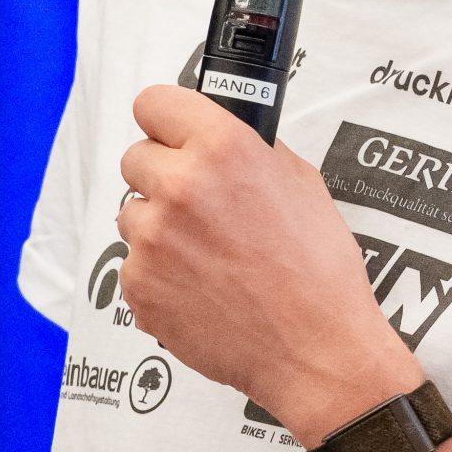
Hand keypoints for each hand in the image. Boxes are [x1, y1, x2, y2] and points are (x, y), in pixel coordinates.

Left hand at [115, 86, 421, 442]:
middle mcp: (180, 187)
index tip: (172, 134)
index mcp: (223, 149)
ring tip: (208, 254)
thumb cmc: (318, 271)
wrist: (313, 349)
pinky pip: (134, 264)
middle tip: (199, 204)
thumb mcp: (302, 183)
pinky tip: (201, 287)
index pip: (154, 103)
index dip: (166, 121)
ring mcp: (152, 240)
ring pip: (133, 214)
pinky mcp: (139, 286)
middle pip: (136, 158)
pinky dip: (159, 273)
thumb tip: (222, 134)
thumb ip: (252, 151)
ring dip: (159, 227)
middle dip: (163, 175)